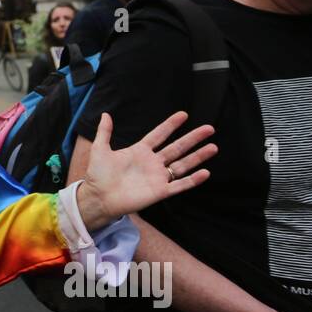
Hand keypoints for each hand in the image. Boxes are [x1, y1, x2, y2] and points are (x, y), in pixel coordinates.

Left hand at [76, 112, 215, 229]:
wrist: (97, 197)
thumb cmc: (98, 175)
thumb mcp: (100, 149)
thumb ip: (105, 132)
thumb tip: (105, 113)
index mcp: (139, 151)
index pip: (159, 135)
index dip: (170, 125)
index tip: (183, 115)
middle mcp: (152, 163)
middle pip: (177, 148)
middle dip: (193, 138)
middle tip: (209, 128)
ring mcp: (157, 177)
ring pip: (182, 165)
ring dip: (198, 157)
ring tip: (213, 147)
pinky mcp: (159, 191)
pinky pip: (179, 185)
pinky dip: (192, 180)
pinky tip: (205, 173)